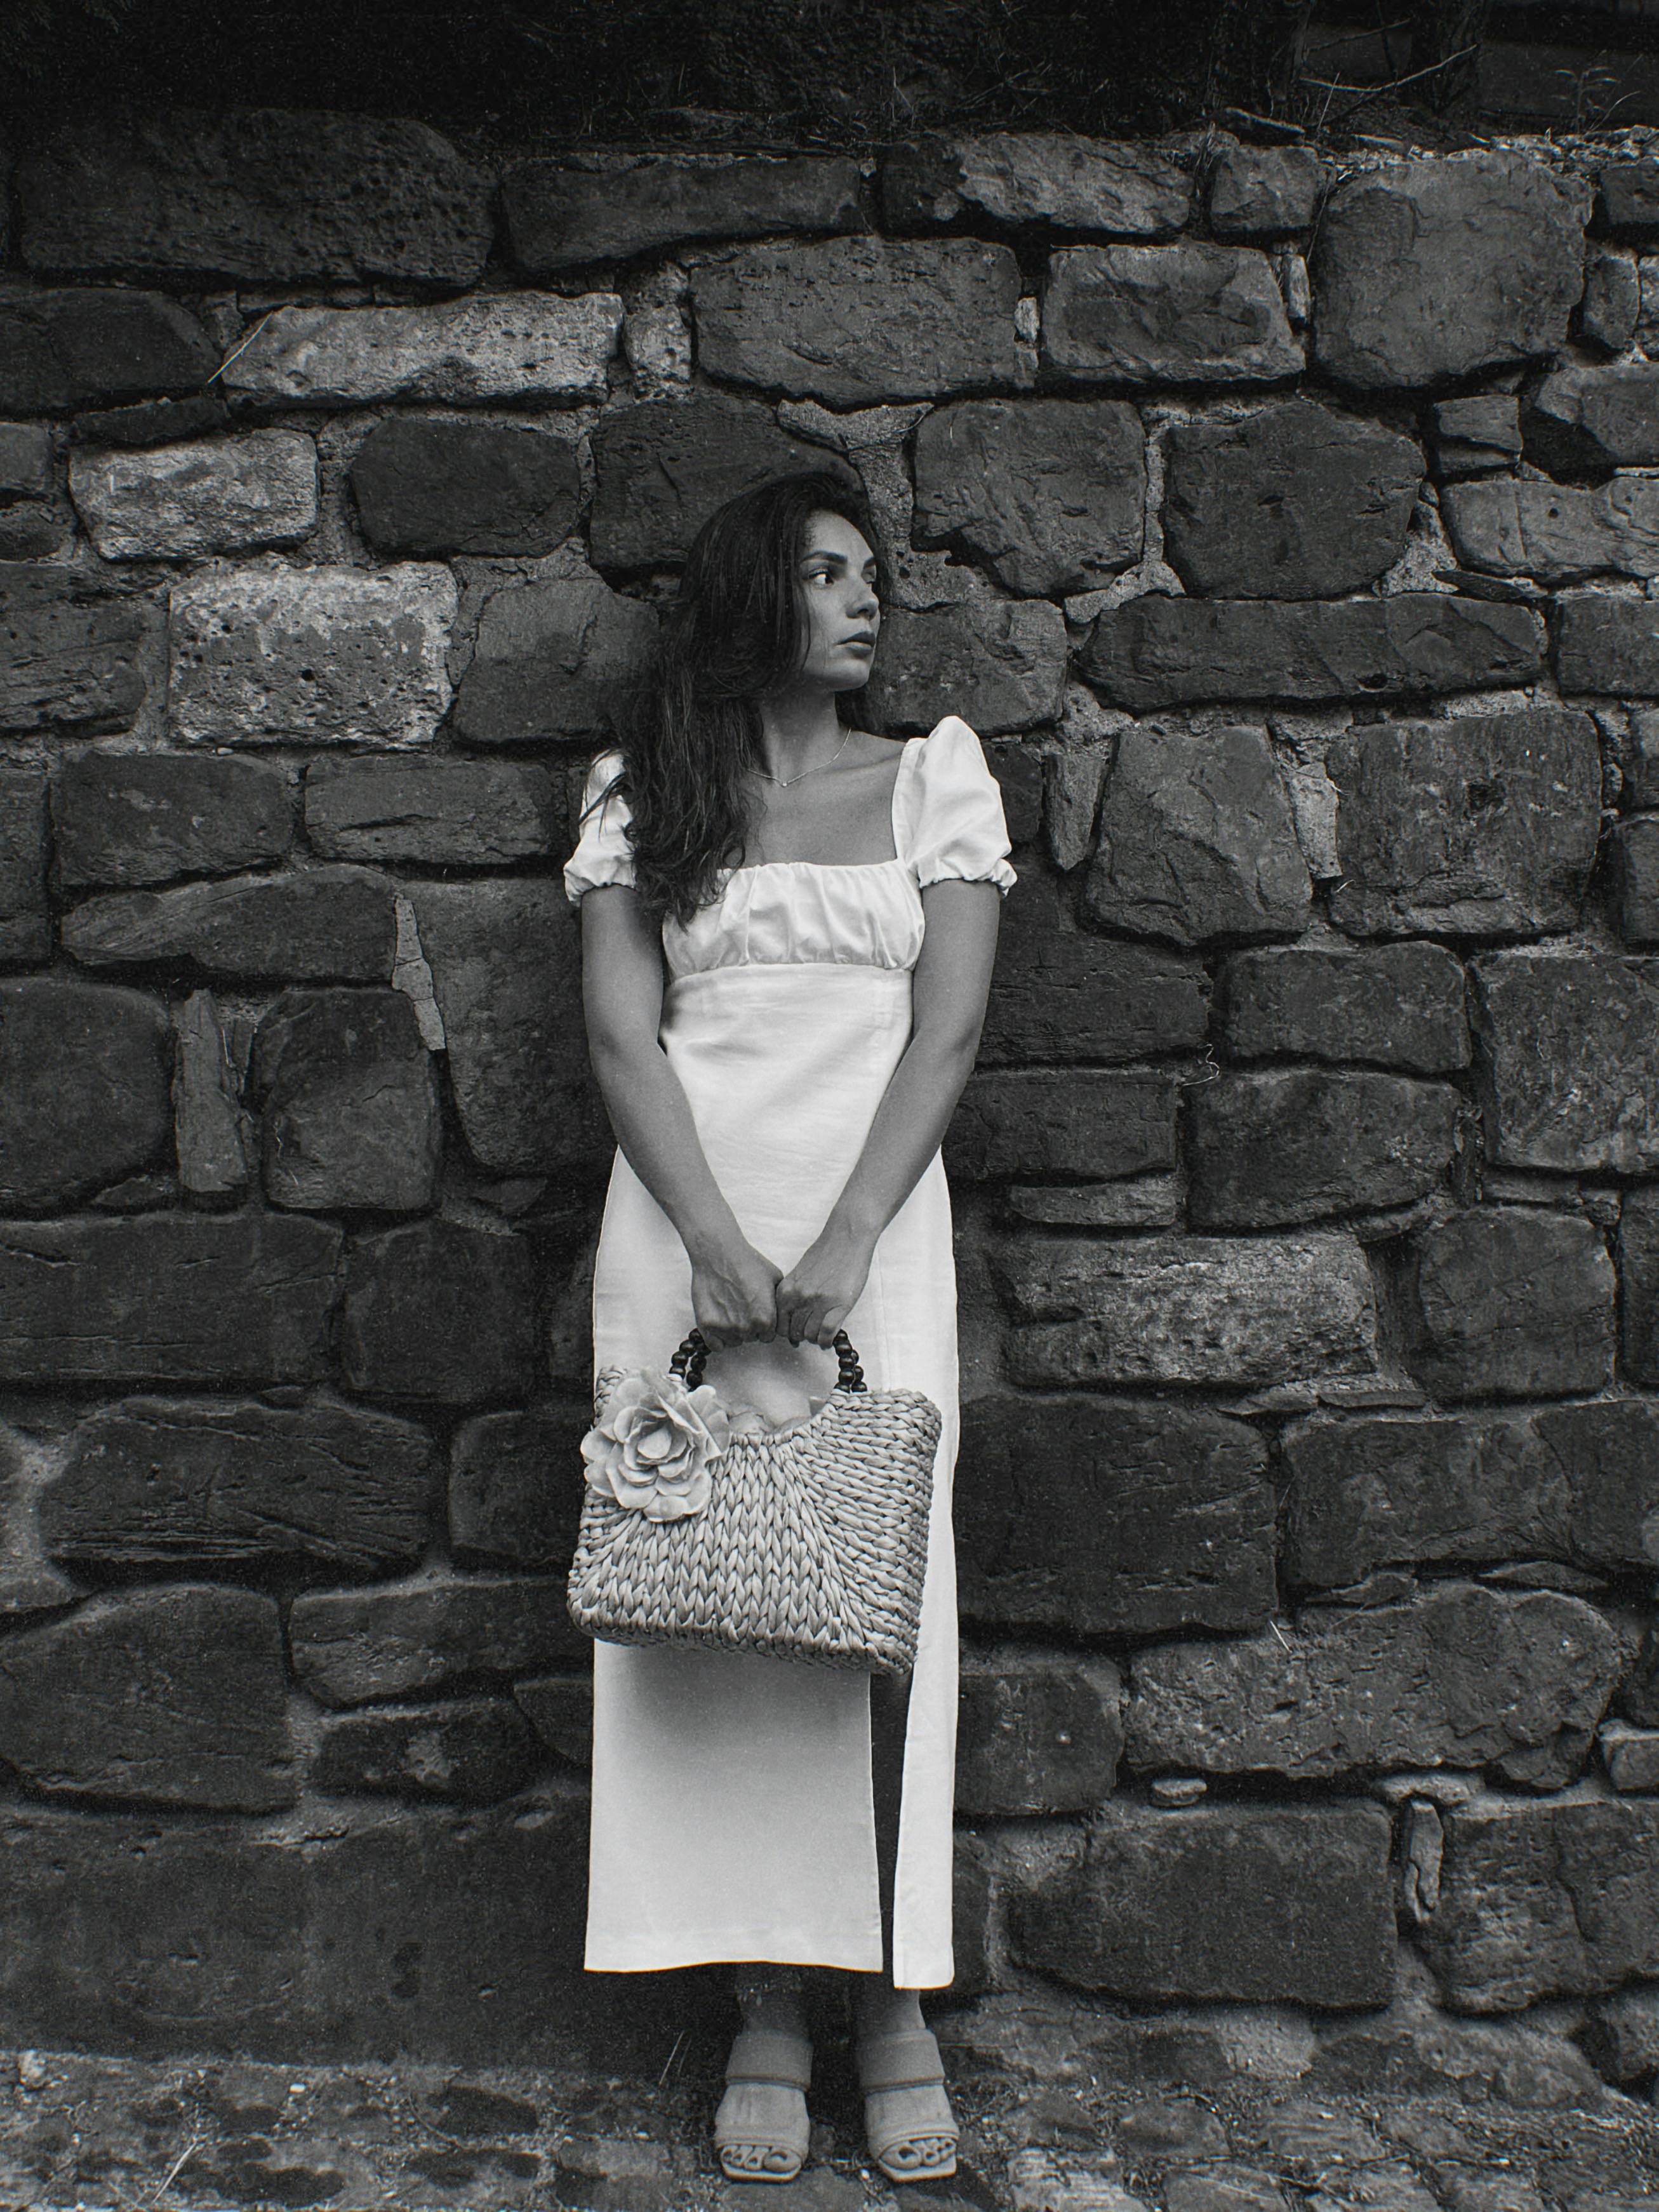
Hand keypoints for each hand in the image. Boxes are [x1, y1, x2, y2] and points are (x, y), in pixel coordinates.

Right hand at [690, 1239, 781, 1347]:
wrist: (719, 1254)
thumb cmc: (748, 1263)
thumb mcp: (776, 1280)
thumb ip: (780, 1304)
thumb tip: (785, 1316)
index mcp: (766, 1319)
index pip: (768, 1336)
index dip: (764, 1324)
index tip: (757, 1312)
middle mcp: (747, 1328)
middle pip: (751, 1338)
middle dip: (749, 1326)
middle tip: (742, 1306)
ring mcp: (725, 1328)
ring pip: (734, 1341)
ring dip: (733, 1330)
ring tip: (730, 1308)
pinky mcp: (707, 1325)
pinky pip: (715, 1345)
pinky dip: (717, 1337)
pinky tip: (720, 1320)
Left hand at [775, 1219, 876, 1347]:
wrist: (846, 1239)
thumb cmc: (825, 1254)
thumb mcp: (799, 1274)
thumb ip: (792, 1295)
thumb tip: (791, 1320)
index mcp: (786, 1290)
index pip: (778, 1325)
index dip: (788, 1331)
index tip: (796, 1331)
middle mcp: (799, 1297)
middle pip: (794, 1333)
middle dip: (802, 1335)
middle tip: (811, 1331)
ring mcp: (818, 1302)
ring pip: (810, 1336)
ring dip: (816, 1337)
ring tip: (822, 1331)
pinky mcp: (838, 1305)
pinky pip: (827, 1334)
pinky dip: (827, 1341)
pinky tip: (829, 1338)